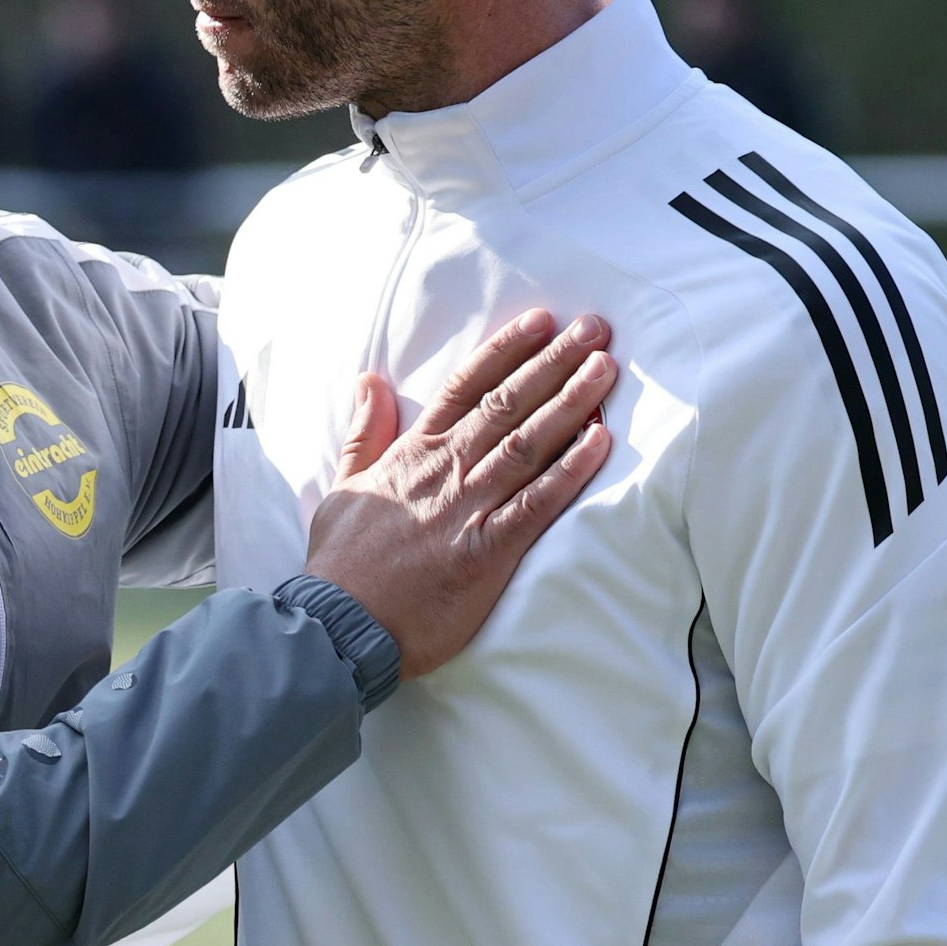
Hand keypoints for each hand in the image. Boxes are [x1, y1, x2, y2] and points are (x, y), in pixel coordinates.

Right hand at [304, 310, 615, 678]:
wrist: (342, 623)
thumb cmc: (342, 561)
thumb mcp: (343, 486)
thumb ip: (364, 434)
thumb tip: (370, 382)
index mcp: (413, 452)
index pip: (466, 386)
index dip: (506, 350)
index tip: (541, 322)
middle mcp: (446, 470)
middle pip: (508, 403)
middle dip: (554, 362)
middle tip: (594, 329)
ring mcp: (469, 508)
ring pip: (528, 442)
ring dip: (569, 401)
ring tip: (604, 369)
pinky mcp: (489, 550)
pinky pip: (538, 503)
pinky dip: (570, 470)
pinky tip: (599, 442)